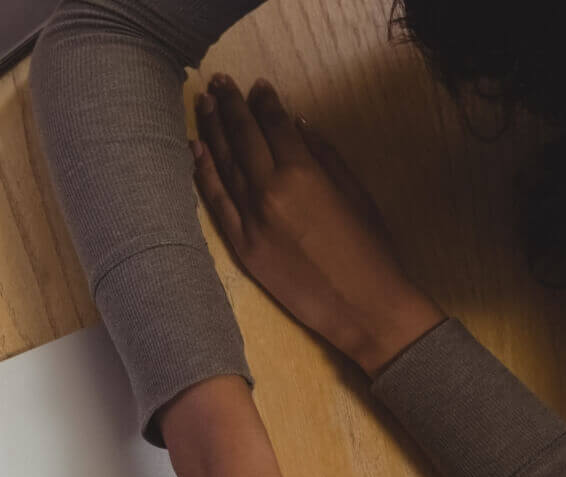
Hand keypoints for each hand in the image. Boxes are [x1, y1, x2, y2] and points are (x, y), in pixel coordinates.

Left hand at [192, 74, 444, 375]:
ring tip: (201, 104)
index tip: (256, 85)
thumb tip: (298, 125)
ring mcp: (250, 219)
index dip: (263, 102)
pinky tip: (196, 151)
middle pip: (243, 137)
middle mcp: (269, 190)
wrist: (360, 304)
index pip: (274, 125)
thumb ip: (325, 155)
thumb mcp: (356, 192)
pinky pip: (216, 202)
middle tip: (218, 82)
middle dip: (229, 106)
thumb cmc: (369, 248)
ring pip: (224, 165)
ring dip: (211, 131)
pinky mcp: (241, 245)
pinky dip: (204, 174)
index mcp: (302, 173)